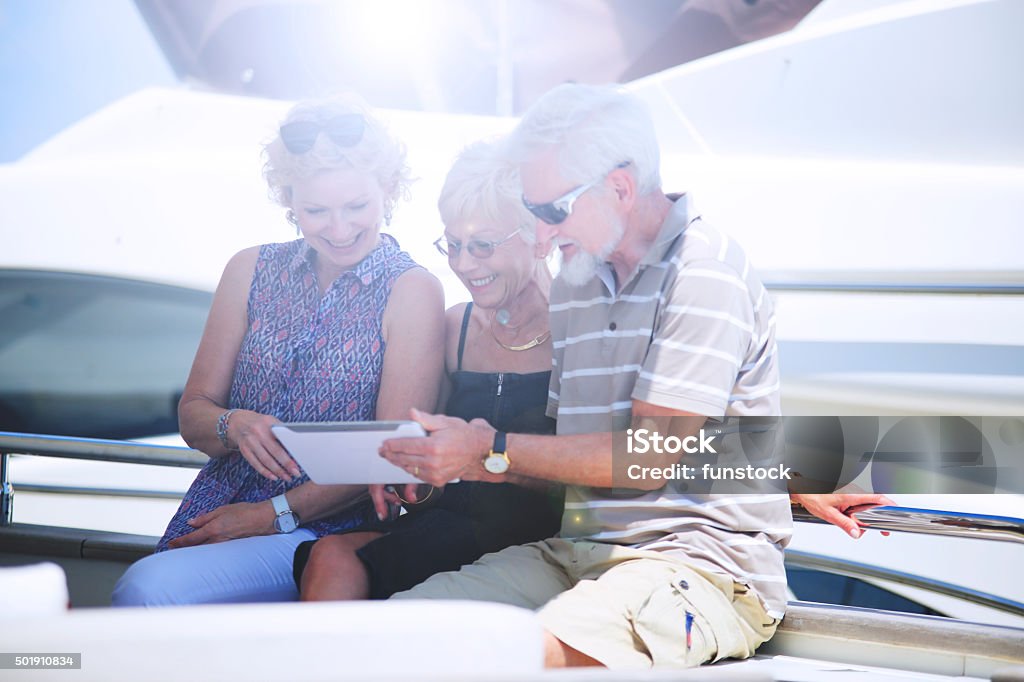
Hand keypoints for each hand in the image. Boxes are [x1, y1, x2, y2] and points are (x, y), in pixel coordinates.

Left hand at [167, 501, 275, 548]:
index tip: (171, 544)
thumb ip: (205, 517)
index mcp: (212, 529)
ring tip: (187, 549)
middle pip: (195, 548)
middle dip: (184, 549)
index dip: (179, 542)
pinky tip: (204, 548)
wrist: (262, 519)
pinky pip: (214, 549)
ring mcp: (223, 545)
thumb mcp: (222, 510)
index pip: (191, 539)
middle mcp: (216, 539)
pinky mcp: (230, 546)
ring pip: (204, 550)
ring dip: (194, 550)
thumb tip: (192, 522)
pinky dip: (206, 549)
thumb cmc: (245, 512)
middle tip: (174, 549)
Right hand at [228, 410, 300, 480]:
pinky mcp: (244, 450)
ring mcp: (250, 442)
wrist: (237, 421)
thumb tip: (295, 447)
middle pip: (276, 451)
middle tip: (296, 473)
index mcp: (268, 423)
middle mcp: (259, 432)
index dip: (292, 451)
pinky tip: (274, 477)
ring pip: (266, 460)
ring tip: (286, 477)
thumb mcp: (270, 421)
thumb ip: (281, 431)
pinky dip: (265, 472)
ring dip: (278, 471)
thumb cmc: (259, 423)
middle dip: (287, 464)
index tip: (300, 460)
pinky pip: (256, 464)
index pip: (284, 439)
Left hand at [379, 409, 495, 486]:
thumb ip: (426, 419)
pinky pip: (419, 476)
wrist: (480, 452)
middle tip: (383, 451)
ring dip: (399, 463)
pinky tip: (407, 464)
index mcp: (433, 446)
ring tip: (392, 457)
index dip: (392, 445)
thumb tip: (412, 413)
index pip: (405, 445)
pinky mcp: (438, 481)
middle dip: (391, 455)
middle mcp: (433, 462)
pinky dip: (411, 470)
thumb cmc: (463, 435)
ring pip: (409, 469)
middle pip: (404, 459)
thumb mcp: (446, 422)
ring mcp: (435, 473)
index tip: (384, 444)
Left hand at [791, 493, 894, 538]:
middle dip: (876, 519)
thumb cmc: (813, 498)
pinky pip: (859, 508)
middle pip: (874, 505)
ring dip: (864, 519)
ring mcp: (851, 495)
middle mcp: (854, 493)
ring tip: (853, 524)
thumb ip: (844, 524)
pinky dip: (858, 517)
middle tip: (878, 529)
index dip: (889, 505)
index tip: (897, 513)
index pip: (876, 498)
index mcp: (852, 495)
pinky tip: (849, 520)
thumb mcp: (829, 514)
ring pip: (866, 508)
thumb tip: (857, 533)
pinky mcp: (848, 498)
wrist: (803, 491)